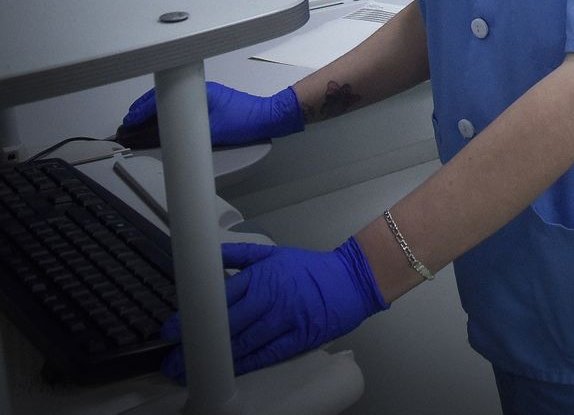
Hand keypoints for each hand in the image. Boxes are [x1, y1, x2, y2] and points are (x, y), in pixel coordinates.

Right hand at [120, 82, 302, 147]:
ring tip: (139, 124)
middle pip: (164, 97)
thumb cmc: (244, 121)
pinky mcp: (212, 103)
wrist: (269, 117)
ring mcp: (207, 95)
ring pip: (173, 100)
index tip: (127, 122)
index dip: (141, 111)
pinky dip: (169, 112)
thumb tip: (164, 138)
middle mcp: (200, 90)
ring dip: (155, 112)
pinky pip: (183, 104)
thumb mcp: (211, 131)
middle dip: (143, 110)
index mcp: (198, 91)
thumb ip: (186, 135)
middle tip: (128, 124)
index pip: (161, 98)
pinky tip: (164, 122)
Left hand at [160, 238, 387, 380]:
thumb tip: (209, 256)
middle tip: (171, 358)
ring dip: (214, 359)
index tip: (169, 330)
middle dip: (195, 343)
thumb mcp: (274, 253)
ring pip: (242, 342)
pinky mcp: (298, 338)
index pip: (217, 297)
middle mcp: (270, 296)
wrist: (353, 279)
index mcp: (261, 275)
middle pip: (225, 324)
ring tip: (189, 371)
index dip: (191, 316)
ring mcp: (285, 319)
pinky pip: (266, 354)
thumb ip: (240, 256)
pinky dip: (245, 364)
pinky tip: (227, 373)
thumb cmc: (311, 269)